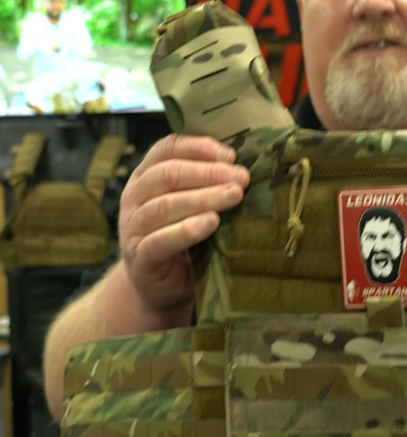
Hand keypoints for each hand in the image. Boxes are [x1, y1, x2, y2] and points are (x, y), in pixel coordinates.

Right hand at [118, 134, 249, 312]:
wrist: (160, 288)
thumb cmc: (183, 239)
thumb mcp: (192, 206)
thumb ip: (207, 186)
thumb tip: (243, 169)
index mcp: (146, 176)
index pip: (167, 149)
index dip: (199, 148)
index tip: (231, 155)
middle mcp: (135, 197)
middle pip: (167, 174)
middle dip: (208, 173)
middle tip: (241, 178)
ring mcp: (133, 228)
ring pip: (164, 206)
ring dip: (203, 198)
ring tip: (233, 196)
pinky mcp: (140, 258)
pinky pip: (159, 241)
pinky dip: (186, 231)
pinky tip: (210, 223)